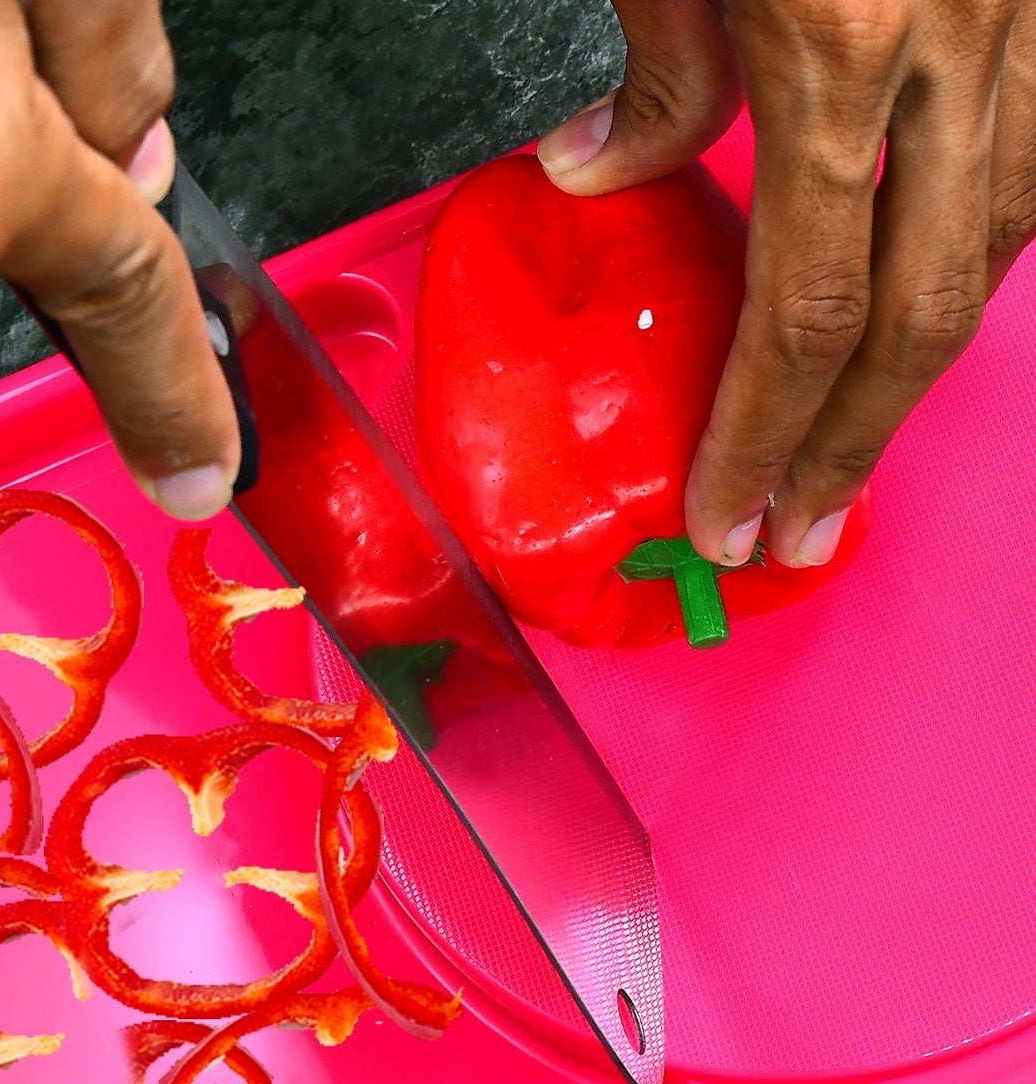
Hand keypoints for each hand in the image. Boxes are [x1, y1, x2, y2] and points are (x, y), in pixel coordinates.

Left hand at [538, 0, 1035, 567]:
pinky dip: (986, 246)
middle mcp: (958, 44)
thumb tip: (587, 174)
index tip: (721, 519)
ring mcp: (1026, 19)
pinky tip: (933, 296)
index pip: (805, 307)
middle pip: (920, 313)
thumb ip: (658, 71)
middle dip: (853, 448)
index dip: (761, 435)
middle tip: (797, 535)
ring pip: (1003, 242)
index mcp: (841, 42)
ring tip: (853, 446)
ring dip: (922, 365)